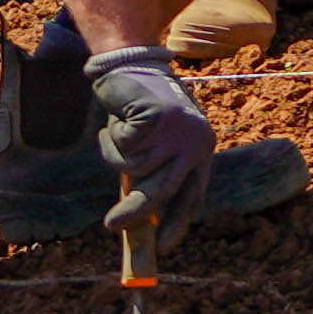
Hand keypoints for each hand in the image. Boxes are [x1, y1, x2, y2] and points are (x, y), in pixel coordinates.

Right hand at [86, 48, 215, 232]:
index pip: (193, 196)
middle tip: (110, 226)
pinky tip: (119, 119)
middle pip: (163, 192)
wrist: (135, 65)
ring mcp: (176, 130)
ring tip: (117, 137)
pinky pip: (121, 148)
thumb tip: (138, 223)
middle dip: (135, 214)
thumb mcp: (154, 146)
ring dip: (116, 157)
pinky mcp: (155, 118)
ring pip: (135, 169)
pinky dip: (111, 140)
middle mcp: (195, 142)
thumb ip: (154, 176)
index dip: (177, 224)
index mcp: (201, 151)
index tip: (161, 248)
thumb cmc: (142, 111)